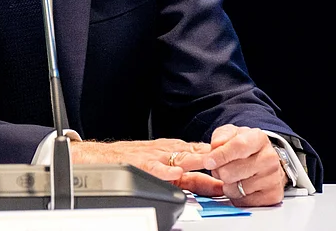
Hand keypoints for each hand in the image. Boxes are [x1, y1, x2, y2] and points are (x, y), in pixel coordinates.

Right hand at [70, 138, 221, 196]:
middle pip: (197, 156)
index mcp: (174, 151)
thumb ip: (183, 173)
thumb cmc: (128, 160)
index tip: (237, 167)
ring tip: (210, 171)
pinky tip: (173, 173)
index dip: (219, 160)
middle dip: (214, 164)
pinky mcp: (138, 163)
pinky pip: (153, 167)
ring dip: (196, 164)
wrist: (99, 158)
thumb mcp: (161, 163)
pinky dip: (164, 170)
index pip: (203, 154)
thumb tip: (208, 183)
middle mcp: (167, 151)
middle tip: (232, 172)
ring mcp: (154, 156)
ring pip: (179, 158)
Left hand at [203, 125, 284, 206]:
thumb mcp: (231, 135)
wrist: (265, 163)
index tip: (208, 162)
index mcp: (259, 138)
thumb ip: (220, 137)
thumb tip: (216, 146)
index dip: (220, 155)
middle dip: (219, 171)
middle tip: (222, 168)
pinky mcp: (272, 196)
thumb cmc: (245, 149)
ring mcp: (274, 178)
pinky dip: (237, 196)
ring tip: (233, 177)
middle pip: (232, 171)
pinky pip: (243, 201)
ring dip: (228, 185)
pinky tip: (242, 187)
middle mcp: (270, 158)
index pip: (239, 146)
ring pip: (235, 188)